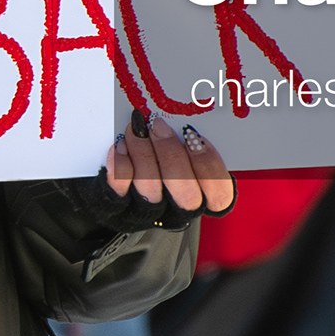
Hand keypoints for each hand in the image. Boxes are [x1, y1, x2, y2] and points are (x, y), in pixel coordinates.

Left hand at [101, 106, 233, 225]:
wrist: (115, 191)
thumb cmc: (160, 163)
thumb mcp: (185, 153)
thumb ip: (192, 143)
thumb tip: (188, 123)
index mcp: (202, 199)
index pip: (219, 197)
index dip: (210, 167)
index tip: (195, 137)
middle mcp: (177, 210)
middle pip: (186, 194)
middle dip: (172, 155)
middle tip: (159, 126)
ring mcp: (148, 212)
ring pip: (151, 191)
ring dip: (143, 154)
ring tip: (136, 129)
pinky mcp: (119, 208)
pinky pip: (120, 190)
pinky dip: (120, 165)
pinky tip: (121, 145)